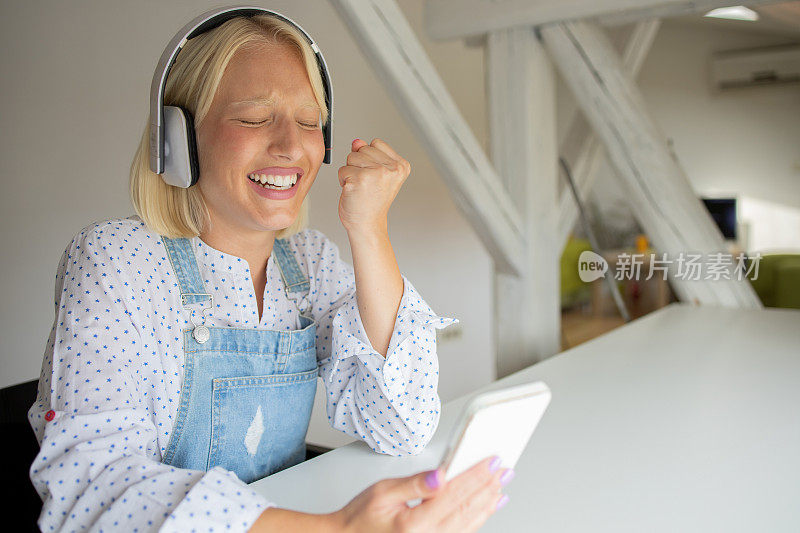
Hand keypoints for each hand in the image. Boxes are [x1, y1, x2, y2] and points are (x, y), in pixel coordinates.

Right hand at [331, 456, 511, 532]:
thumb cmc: (360, 517)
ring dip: (488, 502)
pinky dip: (478, 518)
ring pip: (469, 523)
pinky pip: (463, 532)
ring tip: (501, 484)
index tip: (492, 461)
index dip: (476, 475)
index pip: (454, 494)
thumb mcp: (381, 492)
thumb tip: (440, 475)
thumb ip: (414, 483)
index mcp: (414, 524)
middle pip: (467, 509)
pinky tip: (487, 506)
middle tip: (505, 469)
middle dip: (488, 487)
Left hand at [337, 138, 409, 233]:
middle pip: (362, 148)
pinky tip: (353, 191)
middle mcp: (391, 168)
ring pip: (351, 157)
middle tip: (366, 184)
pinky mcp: (359, 179)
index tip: (374, 177)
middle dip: (359, 164)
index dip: (369, 158)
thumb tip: (357, 142)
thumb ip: (368, 154)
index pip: (376, 143)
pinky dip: (343, 180)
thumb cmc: (371, 201)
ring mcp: (376, 173)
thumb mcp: (375, 173)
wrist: (367, 224)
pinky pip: (342, 169)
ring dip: (350, 172)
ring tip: (360, 187)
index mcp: (400, 166)